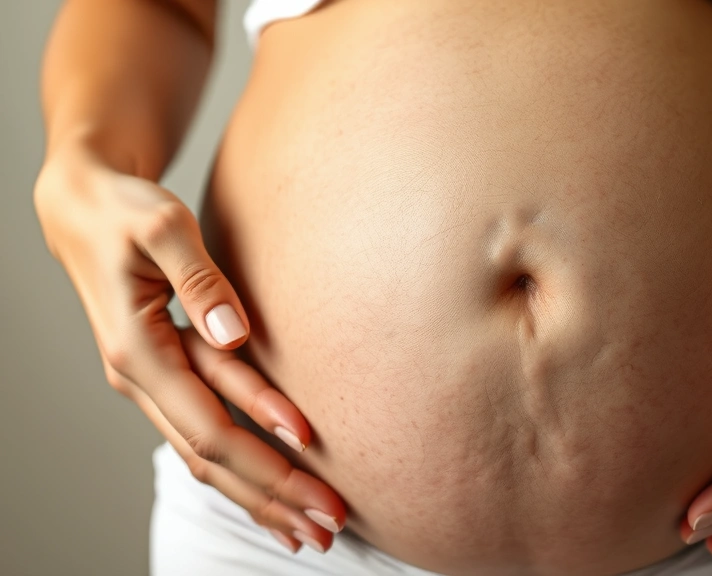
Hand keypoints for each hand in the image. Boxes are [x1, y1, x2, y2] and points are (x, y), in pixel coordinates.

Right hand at [34, 144, 345, 553]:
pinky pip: (205, 437)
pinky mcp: (166, 379)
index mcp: (137, 351)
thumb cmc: (124, 210)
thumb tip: (235, 334)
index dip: (261, 444)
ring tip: (307, 530)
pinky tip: (271, 493)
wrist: (83, 207)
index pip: (207, 419)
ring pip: (207, 459)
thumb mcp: (162, 227)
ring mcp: (152, 385)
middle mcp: (141, 380)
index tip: (314, 456)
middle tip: (327, 528)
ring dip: (258, 496)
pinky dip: (240, 471)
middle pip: (211, 458)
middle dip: (271, 495)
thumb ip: (200, 279)